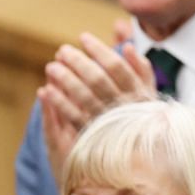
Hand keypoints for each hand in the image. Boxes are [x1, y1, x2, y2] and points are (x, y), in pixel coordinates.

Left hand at [38, 33, 157, 183]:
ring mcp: (109, 121)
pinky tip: (45, 91)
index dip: (99, 49)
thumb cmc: (144, 118)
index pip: (117, 65)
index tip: (83, 37)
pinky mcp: (94, 136)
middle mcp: (125, 106)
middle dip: (78, 62)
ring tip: (50, 67)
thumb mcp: (148, 93)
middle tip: (61, 50)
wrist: (145, 157)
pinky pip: (74, 117)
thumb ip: (140, 69)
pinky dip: (59, 102)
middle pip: (98, 79)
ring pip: (84, 96)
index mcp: (139, 92)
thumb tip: (127, 46)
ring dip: (66, 80)